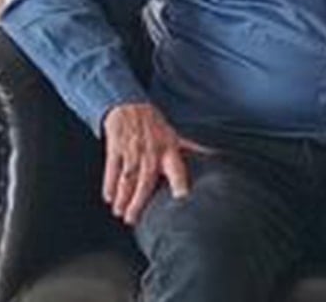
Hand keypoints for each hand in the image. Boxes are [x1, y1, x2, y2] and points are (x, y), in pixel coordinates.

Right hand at [101, 103, 208, 224]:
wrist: (129, 106)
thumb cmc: (154, 126)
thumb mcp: (175, 136)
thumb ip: (192, 149)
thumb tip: (216, 155)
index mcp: (168, 151)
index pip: (177, 169)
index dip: (180, 182)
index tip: (181, 197)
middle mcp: (151, 152)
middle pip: (145, 181)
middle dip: (138, 201)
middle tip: (132, 219)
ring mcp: (132, 150)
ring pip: (127, 178)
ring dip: (123, 197)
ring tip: (120, 213)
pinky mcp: (116, 148)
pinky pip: (112, 169)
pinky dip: (109, 184)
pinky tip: (108, 197)